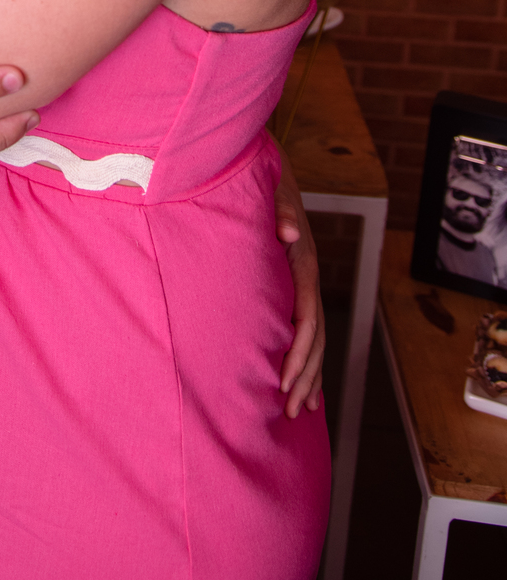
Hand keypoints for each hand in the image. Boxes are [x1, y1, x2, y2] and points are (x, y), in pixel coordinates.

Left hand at [274, 154, 324, 417]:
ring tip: (299, 410)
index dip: (300, 350)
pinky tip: (304, 387)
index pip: (308, 315)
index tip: (286, 380)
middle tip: (292, 411)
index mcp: (302, 261)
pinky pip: (305, 330)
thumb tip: (289, 230)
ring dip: (309, 375)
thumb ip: (279, 209)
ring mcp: (302, 285)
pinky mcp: (292, 287)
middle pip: (315, 336)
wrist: (268, 167)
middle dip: (306, 375)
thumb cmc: (264, 182)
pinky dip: (307, 360)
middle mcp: (307, 277)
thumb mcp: (271, 189)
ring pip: (314, 339)